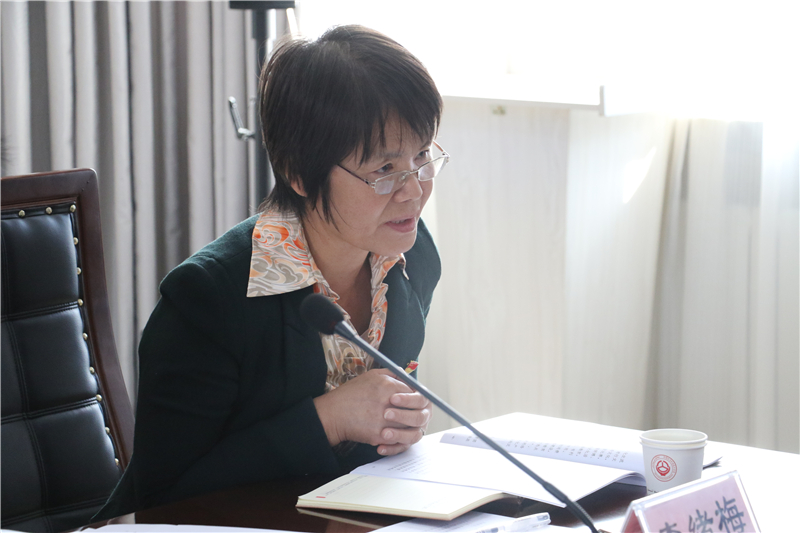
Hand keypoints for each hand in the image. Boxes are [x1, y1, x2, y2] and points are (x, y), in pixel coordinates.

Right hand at [313, 368, 430, 455]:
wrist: (333, 414)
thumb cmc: (350, 394)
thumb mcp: (371, 376)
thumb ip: (392, 374)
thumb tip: (407, 378)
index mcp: (388, 385)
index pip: (415, 393)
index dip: (415, 400)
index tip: (414, 403)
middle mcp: (388, 401)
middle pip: (416, 411)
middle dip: (416, 415)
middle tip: (413, 416)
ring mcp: (384, 420)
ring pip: (409, 427)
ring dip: (408, 428)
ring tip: (402, 426)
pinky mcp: (379, 435)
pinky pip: (398, 439)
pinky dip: (398, 439)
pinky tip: (392, 434)